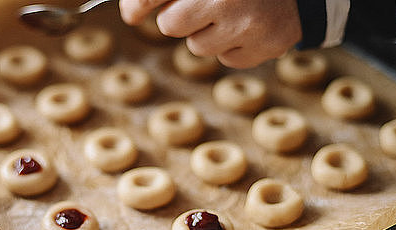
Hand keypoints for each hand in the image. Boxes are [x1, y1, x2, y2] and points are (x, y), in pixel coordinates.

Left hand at [119, 0, 302, 68]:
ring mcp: (247, 24)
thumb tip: (131, 9)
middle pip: (170, 25)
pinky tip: (248, 26)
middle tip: (202, 5)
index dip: (137, 4)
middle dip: (179, 18)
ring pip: (197, 46)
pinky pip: (226, 59)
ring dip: (207, 33)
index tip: (132, 12)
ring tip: (232, 13)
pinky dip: (232, 46)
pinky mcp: (264, 47)